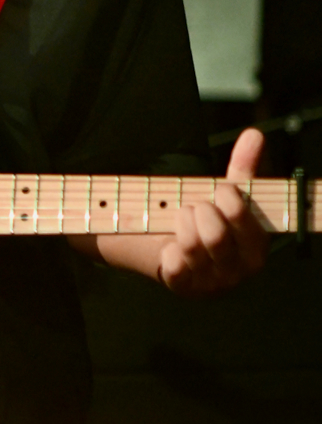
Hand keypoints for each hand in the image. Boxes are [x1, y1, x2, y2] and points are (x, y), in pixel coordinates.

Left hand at [159, 128, 267, 295]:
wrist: (169, 243)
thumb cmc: (205, 217)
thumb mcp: (223, 193)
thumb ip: (242, 166)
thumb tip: (254, 135)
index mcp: (255, 247)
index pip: (248, 227)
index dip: (231, 204)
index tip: (220, 190)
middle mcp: (238, 270)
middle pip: (217, 238)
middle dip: (200, 212)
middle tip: (195, 206)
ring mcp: (211, 283)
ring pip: (193, 246)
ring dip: (181, 223)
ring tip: (181, 218)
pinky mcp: (184, 288)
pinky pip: (174, 265)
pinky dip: (168, 249)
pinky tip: (170, 245)